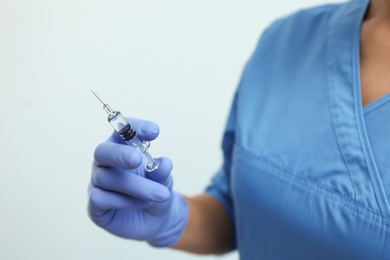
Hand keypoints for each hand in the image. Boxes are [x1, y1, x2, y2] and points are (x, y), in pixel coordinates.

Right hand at [88, 118, 187, 246]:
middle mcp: (106, 162)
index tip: (154, 131)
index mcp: (122, 147)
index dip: (135, 128)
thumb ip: (162, 171)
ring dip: (137, 186)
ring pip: (107, 178)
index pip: (123, 130)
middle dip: (119, 154)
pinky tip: (141, 204)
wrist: (157, 219)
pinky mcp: (94, 206)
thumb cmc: (156, 189)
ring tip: (161, 194)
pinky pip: (100, 198)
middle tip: (137, 159)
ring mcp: (97, 183)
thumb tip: (164, 164)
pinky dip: (124, 201)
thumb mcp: (164, 179)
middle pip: (102, 151)